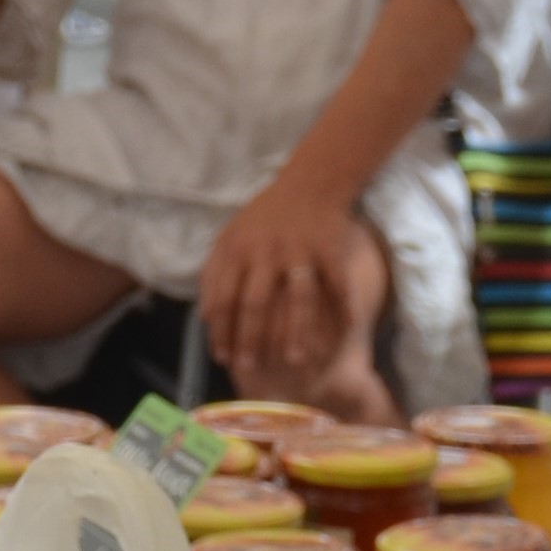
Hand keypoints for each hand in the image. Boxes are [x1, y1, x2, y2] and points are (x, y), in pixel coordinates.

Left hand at [200, 182, 368, 390]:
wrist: (310, 182)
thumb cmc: (265, 218)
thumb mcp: (230, 237)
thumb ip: (214, 273)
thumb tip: (204, 318)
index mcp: (238, 249)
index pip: (224, 297)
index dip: (221, 331)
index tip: (223, 358)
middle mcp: (267, 251)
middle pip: (255, 302)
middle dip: (250, 338)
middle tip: (250, 368)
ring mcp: (301, 250)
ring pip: (298, 298)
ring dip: (297, 331)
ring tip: (295, 362)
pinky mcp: (331, 248)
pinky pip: (339, 283)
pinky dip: (346, 307)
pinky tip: (346, 333)